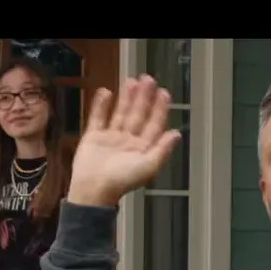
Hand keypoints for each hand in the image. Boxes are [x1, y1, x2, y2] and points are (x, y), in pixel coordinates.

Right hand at [68, 76, 182, 206]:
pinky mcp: (93, 137)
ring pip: (120, 113)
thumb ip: (163, 149)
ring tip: (131, 81)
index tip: (164, 92)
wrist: (93, 190)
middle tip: (148, 79)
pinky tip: (106, 93)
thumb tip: (177, 134)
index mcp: (142, 148)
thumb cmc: (122, 181)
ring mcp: (110, 138)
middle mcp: (128, 141)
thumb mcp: (148, 166)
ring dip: (126, 98)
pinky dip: (101, 106)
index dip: (159, 108)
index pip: (154, 124)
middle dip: (144, 97)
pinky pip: (98, 118)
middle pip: (138, 115)